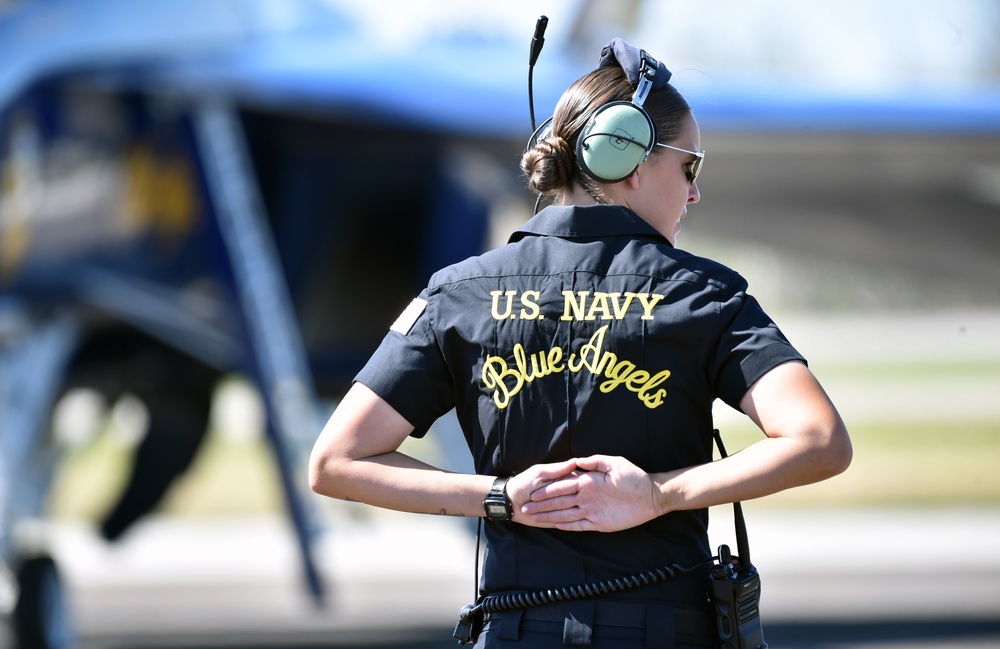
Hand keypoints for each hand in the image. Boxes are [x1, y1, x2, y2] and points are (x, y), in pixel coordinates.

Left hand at [504, 458, 578, 526]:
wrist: (511, 503)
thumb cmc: (523, 484)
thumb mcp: (539, 474)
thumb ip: (557, 470)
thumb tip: (575, 461)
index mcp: (564, 479)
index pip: (579, 480)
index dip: (582, 483)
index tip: (578, 486)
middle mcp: (567, 493)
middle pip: (579, 497)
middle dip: (575, 499)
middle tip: (561, 502)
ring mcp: (564, 507)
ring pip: (574, 510)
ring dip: (567, 511)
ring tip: (552, 511)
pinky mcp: (559, 519)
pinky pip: (567, 522)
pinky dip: (564, 522)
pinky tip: (558, 520)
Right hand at [520, 455, 660, 531]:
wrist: (652, 495)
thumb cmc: (635, 477)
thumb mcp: (616, 464)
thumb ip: (596, 462)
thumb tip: (576, 461)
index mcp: (588, 481)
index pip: (562, 485)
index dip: (547, 490)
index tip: (533, 494)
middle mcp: (586, 496)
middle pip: (559, 501)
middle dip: (542, 505)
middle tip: (525, 508)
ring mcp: (592, 510)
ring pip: (565, 514)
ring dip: (550, 516)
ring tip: (533, 518)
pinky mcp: (600, 523)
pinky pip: (579, 525)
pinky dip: (567, 526)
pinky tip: (555, 525)